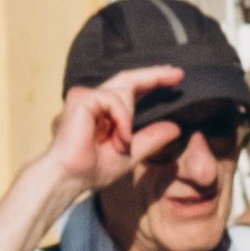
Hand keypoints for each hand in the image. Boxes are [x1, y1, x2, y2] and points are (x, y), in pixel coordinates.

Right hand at [49, 66, 193, 195]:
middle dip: (154, 75)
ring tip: (122, 143)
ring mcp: (86, 97)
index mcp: (107, 112)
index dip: (153, 81)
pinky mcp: (81, 98)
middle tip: (178, 73)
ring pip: (123, 92)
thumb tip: (175, 127)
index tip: (176, 76)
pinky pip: (112, 100)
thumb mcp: (132, 152)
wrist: (71, 177)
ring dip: (128, 120)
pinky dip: (121, 119)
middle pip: (128, 79)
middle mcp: (95, 101)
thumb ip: (152, 138)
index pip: (132, 90)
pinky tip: (119, 137)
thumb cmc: (93, 168)